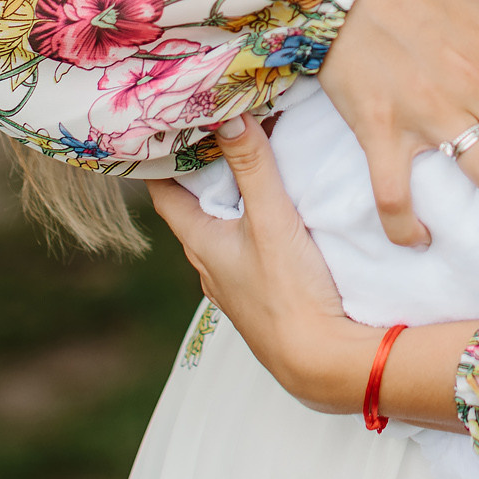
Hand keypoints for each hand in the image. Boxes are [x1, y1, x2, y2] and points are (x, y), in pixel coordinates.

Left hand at [145, 116, 368, 414]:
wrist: (319, 362)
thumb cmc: (290, 293)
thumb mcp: (272, 220)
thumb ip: (253, 167)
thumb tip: (227, 115)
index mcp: (200, 242)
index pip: (163, 191)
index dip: (158, 158)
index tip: (162, 124)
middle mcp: (208, 263)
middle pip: (192, 206)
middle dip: (198, 168)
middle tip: (210, 126)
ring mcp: (234, 281)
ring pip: (220, 226)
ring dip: (227, 194)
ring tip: (243, 156)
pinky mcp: (261, 292)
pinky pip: (245, 245)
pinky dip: (250, 218)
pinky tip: (273, 209)